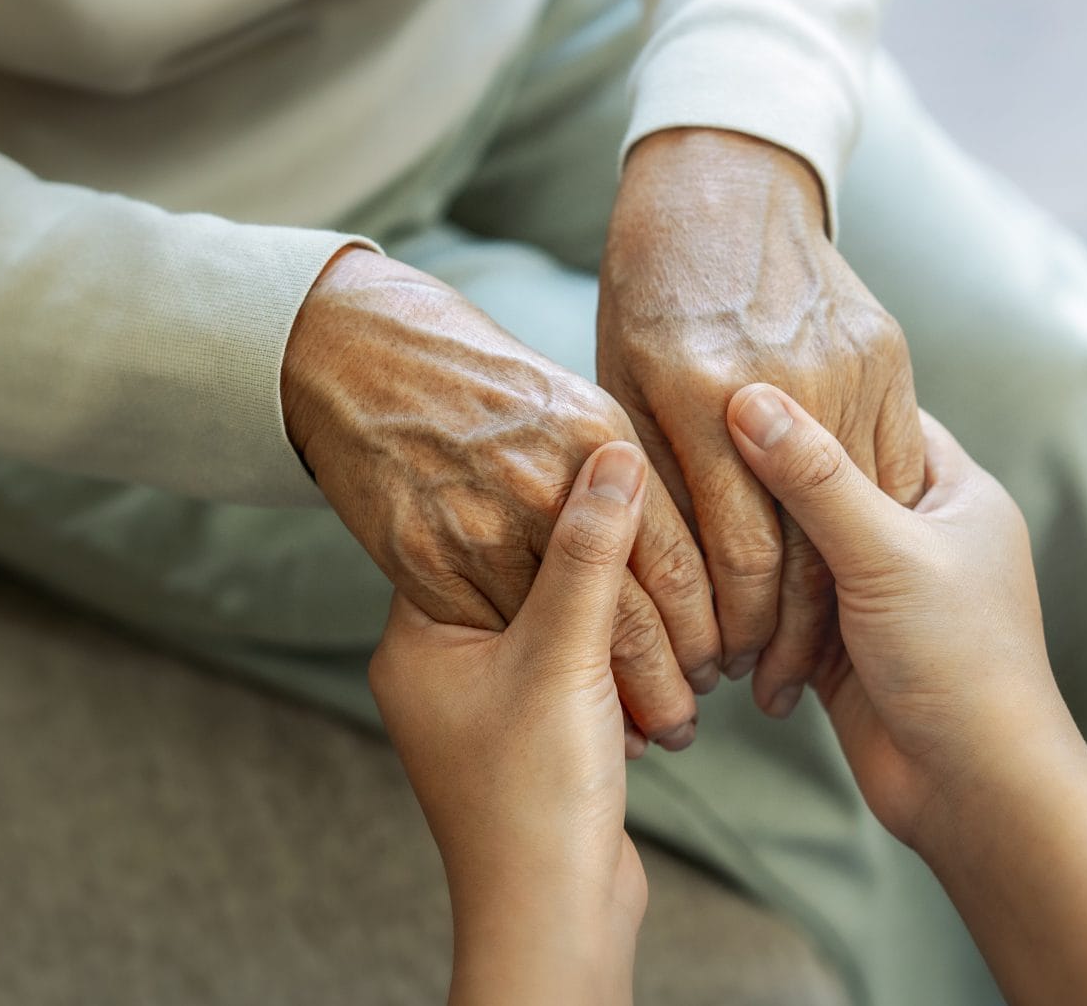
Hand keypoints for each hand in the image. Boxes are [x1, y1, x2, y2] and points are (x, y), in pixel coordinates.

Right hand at [284, 247, 720, 748]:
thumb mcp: (571, 405)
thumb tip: (691, 523)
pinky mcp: (423, 562)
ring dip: (618, 695)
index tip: (724, 658)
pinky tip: (572, 711)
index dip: (709, 620)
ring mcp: (478, 526)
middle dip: (672, 673)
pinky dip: (541, 686)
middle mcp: (542, 482)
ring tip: (647, 729)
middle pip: (632, 606)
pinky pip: (500, 644)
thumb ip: (625, 464)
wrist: (362, 359)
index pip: (676, 555)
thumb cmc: (475, 380)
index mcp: (596, 435)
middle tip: (692, 709)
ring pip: (569, 640)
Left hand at [370, 442, 651, 1004]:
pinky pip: (580, 660)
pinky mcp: (538, 727)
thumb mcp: (563, 658)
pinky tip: (662, 647)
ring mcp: (490, 697)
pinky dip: (621, 653)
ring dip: (614, 607)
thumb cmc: (536, 799)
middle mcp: (442, 663)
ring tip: (665, 588)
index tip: (587, 449)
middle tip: (642, 509)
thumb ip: (589, 555)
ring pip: (557, 613)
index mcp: (416, 637)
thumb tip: (615, 457)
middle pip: (517, 567)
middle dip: (585, 551)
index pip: (464, 529)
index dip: (529, 490)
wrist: (558, 918)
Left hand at [599, 128, 923, 719]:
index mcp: (693, 392)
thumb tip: (643, 586)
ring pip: (853, 520)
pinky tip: (835, 577)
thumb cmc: (643, 291)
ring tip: (782, 654)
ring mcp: (845, 362)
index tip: (703, 670)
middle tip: (742, 681)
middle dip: (770, 633)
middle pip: (797, 550)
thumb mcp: (619, 382)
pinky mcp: (887, 351)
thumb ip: (643, 475)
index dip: (718, 627)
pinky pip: (889, 469)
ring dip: (821, 598)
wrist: (722, 179)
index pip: (728, 554)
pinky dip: (865, 532)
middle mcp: (777, 378)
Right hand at [729, 384, 1086, 1005]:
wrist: (973, 790)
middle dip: (763, 479)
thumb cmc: (959, 660)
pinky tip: (703, 596)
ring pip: (794, 547)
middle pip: (823, 480)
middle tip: (691, 447)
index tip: (737, 378)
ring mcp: (877, 590)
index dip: (812, 394)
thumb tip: (749, 396)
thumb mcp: (886, 553)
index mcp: (953, 491)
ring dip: (751, 555)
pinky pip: (781, 607)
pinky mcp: (841, 644)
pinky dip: (750, 610)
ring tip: (689, 528)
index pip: (874, 414)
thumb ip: (815, 477)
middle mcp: (917, 533)